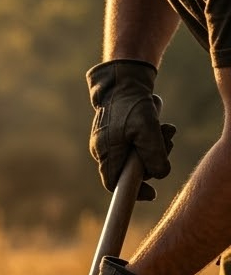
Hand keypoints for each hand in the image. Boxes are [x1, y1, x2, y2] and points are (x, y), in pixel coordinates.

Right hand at [87, 60, 175, 200]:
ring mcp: (110, 142)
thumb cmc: (132, 104)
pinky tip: (160, 126)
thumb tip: (161, 174)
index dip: (133, 192)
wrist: (123, 80)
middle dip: (153, 161)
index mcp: (107, 153)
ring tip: (168, 129)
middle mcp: (104, 151)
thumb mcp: (147, 128)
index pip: (115, 184)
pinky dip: (150, 138)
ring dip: (156, 146)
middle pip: (129, 170)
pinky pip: (135, 144)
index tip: (152, 194)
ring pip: (135, 156)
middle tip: (169, 143)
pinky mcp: (117, 133)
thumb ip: (154, 153)